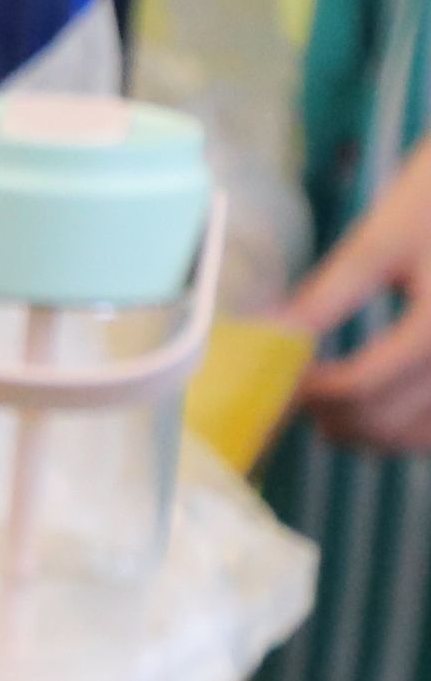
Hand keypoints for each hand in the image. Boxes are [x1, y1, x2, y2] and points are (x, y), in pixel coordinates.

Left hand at [289, 133, 430, 452]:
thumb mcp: (383, 239)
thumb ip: (326, 295)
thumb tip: (265, 335)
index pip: (362, 387)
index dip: (310, 393)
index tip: (284, 377)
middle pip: (387, 423)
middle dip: (334, 417)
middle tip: (303, 390)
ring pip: (418, 440)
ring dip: (369, 433)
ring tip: (336, 400)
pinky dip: (406, 429)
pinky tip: (380, 402)